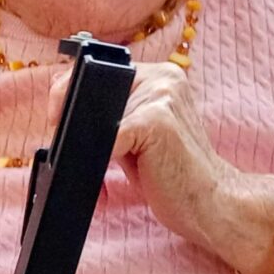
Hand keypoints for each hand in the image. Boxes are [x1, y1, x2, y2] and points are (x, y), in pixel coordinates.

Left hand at [49, 62, 273, 273]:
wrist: (213, 204)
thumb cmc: (172, 174)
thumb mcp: (137, 136)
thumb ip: (111, 116)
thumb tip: (61, 112)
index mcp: (159, 75)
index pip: (96, 70)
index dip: (70, 96)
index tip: (59, 123)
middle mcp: (163, 77)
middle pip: (91, 86)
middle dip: (72, 120)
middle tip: (76, 152)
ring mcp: (162, 96)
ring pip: (96, 113)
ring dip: (85, 144)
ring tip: (96, 170)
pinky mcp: (157, 121)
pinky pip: (109, 137)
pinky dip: (97, 161)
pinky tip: (105, 182)